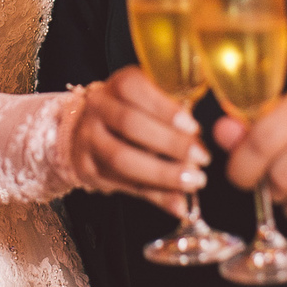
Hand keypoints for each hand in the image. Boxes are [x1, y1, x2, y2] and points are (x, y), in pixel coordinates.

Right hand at [69, 66, 209, 216]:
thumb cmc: (131, 112)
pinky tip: (177, 202)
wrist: (86, 128)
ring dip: (161, 174)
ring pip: (122, 158)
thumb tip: (200, 145)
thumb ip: (172, 120)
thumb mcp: (149, 104)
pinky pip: (122, 184)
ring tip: (192, 182)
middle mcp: (97, 107)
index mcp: (117, 85)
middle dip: (169, 143)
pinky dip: (154, 196)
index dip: (164, 108)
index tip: (193, 127)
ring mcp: (88, 138)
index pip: (134, 89)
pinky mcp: (86, 168)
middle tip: (200, 157)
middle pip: (130, 124)